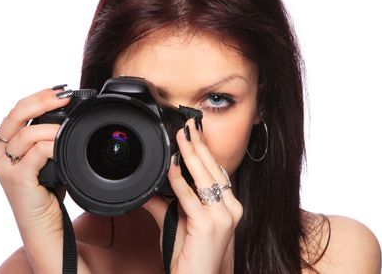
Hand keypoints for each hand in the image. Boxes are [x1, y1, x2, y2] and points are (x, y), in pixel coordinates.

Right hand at [0, 86, 75, 271]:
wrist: (43, 224)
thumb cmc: (45, 190)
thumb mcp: (45, 157)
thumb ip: (46, 137)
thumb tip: (66, 113)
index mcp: (2, 143)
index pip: (18, 110)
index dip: (39, 96)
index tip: (62, 91)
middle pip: (17, 114)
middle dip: (43, 101)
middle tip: (65, 97)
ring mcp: (5, 166)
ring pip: (28, 134)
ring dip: (53, 128)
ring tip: (69, 128)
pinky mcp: (17, 178)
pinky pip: (36, 152)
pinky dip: (53, 145)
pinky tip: (63, 145)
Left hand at [143, 118, 242, 273]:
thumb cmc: (192, 257)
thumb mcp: (180, 224)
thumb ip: (166, 204)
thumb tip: (150, 189)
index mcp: (229, 206)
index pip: (216, 171)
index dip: (205, 150)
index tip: (194, 133)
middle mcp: (231, 209)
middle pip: (213, 169)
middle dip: (199, 145)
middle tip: (188, 125)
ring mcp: (223, 216)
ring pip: (205, 177)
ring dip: (191, 154)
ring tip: (181, 136)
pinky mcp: (209, 224)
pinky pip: (190, 196)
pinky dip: (179, 179)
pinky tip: (171, 166)